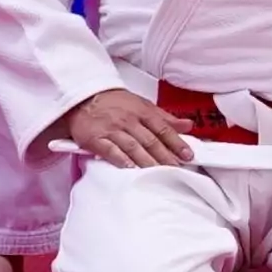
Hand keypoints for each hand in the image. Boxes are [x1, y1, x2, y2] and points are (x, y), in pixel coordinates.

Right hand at [55, 89, 195, 170]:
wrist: (83, 98)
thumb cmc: (116, 103)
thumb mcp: (143, 105)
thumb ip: (165, 118)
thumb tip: (188, 125)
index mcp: (142, 112)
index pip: (163, 129)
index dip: (176, 143)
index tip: (188, 156)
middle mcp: (129, 121)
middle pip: (150, 141)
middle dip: (165, 156)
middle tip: (176, 170)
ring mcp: (112, 130)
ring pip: (133, 147)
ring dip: (147, 161)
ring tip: (158, 174)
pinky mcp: (95, 139)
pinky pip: (110, 151)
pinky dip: (121, 160)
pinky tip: (130, 169)